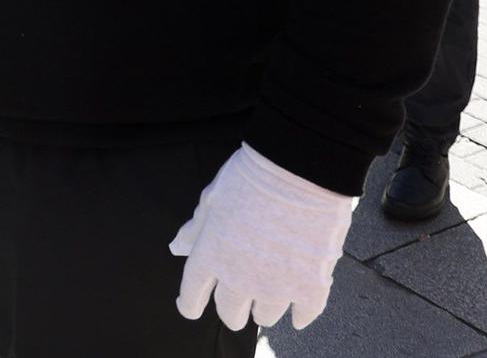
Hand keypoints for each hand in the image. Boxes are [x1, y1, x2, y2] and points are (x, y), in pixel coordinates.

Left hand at [170, 143, 352, 331]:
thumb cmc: (251, 177)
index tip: (191, 308)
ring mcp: (275, 286)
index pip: (192, 293)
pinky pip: (304, 314)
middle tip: (238, 303)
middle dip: (231, 310)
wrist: (298, 170)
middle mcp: (239, 279)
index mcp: (210, 256)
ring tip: (271, 291)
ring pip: (265, 316)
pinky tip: (300, 310)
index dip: (190, 304)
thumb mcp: (213, 199)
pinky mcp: (310, 287)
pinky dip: (301, 314)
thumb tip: (177, 247)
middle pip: (230, 312)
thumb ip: (195, 229)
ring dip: (265, 307)